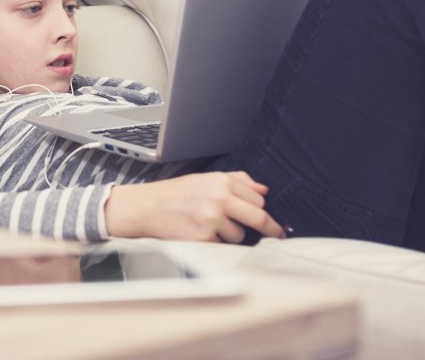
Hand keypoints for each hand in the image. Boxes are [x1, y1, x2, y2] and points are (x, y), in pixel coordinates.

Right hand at [104, 171, 285, 242]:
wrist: (145, 207)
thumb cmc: (175, 194)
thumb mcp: (205, 178)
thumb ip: (237, 180)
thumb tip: (264, 189)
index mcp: (222, 182)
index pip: (258, 198)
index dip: (262, 208)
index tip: (269, 217)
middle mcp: (220, 199)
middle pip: (258, 217)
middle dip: (271, 228)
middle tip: (279, 234)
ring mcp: (212, 220)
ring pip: (239, 236)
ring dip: (231, 235)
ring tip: (210, 227)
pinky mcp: (204, 238)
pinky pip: (222, 246)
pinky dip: (216, 244)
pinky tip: (200, 234)